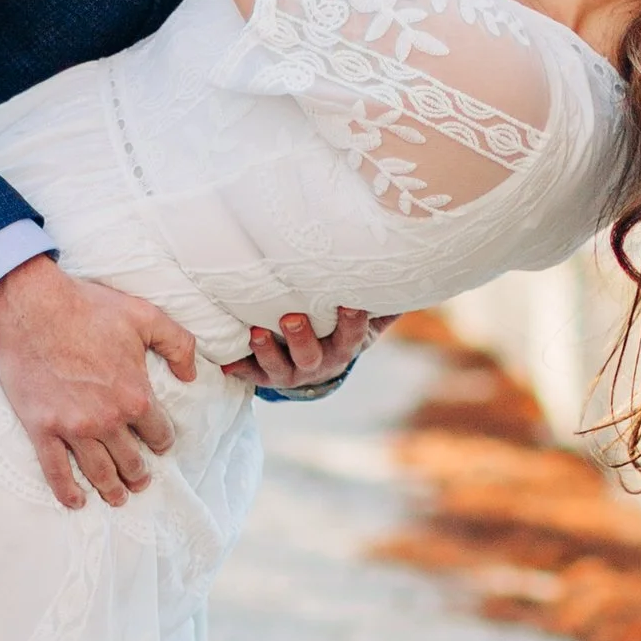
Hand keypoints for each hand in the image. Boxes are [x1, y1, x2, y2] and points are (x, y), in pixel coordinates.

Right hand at [0, 253, 198, 509]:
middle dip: (139, 473)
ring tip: (118, 497)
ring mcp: (72, 427)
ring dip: (111, 489)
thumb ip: (178, 344)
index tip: (159, 445)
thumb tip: (192, 374)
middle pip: (130, 460)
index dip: (162, 442)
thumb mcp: (145, 316)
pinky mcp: (41, 428)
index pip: (159, 434)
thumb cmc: (89, 307)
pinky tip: (77, 502)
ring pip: (98, 471)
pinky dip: (67, 491)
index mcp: (135, 396)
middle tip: (140, 481)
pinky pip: (55, 470)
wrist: (34, 305)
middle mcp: (107, 420)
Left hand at [222, 306, 392, 395]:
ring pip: (280, 367)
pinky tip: (227, 362)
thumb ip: (384, 298)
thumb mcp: (364, 317)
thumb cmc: (340, 328)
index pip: (352, 336)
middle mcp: (319, 363)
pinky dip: (240, 369)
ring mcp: (291, 372)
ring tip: (256, 332)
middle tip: (291, 317)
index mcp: (344, 347)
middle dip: (301, 338)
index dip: (352, 322)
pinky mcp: (267, 376)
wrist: (315, 364)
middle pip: (312, 356)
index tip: (350, 304)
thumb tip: (413, 264)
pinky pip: (252, 375)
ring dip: (268, 351)